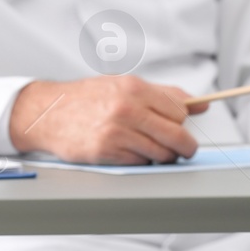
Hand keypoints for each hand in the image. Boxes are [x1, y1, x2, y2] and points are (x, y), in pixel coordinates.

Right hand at [8, 76, 208, 164]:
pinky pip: (140, 164)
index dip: (184, 121)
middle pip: (176, 134)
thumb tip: (201, 104)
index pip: (179, 109)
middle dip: (186, 146)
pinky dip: (141, 162)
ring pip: (161, 154)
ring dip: (163, 156)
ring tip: (152, 150)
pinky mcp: (106, 152)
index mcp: (134, 88)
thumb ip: (165, 95)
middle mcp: (127, 109)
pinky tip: (131, 153)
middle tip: (185, 150)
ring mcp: (116, 132)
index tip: (182, 126)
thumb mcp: (125, 86)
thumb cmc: (89, 98)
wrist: (48, 113)